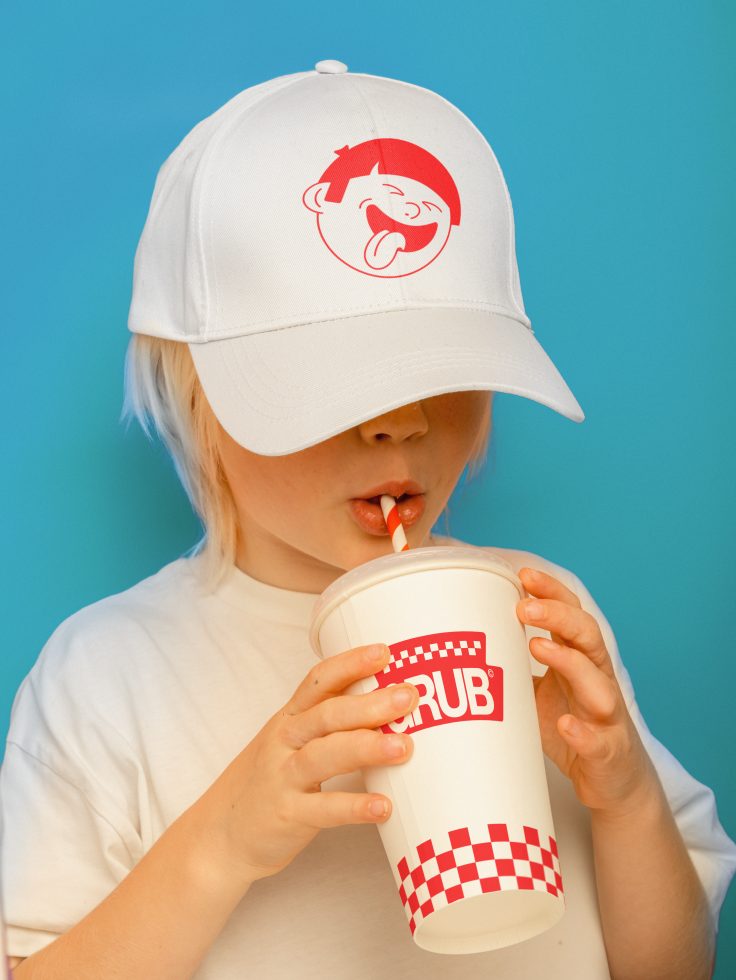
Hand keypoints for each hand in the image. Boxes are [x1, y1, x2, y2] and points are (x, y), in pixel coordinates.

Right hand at [197, 643, 417, 886]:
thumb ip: (330, 726)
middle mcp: (284, 741)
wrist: (219, 835)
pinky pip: (324, 809)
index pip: (318, 681)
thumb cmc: (268, 782)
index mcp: (289, 718)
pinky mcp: (287, 815)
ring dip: (366, 747)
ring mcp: (283, 777)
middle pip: (327, 714)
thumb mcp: (290, 743)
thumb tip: (391, 708)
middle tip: (409, 696)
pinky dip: (354, 807)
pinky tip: (384, 807)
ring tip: (404, 747)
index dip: (350, 663)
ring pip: (325, 755)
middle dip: (370, 703)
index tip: (385, 652)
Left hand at [516, 567, 659, 817]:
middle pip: (586, 637)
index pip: (571, 615)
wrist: (613, 783)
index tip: (523, 573)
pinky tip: (567, 724)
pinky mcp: (608, 753)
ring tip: (537, 645)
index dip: (552, 592)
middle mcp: (598, 680)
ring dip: (569, 662)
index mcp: (580, 660)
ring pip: (599, 683)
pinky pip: (598, 741)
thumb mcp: (538, 692)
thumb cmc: (572, 728)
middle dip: (557, 615)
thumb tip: (464, 642)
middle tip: (523, 604)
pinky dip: (583, 732)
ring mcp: (607, 717)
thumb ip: (513, 667)